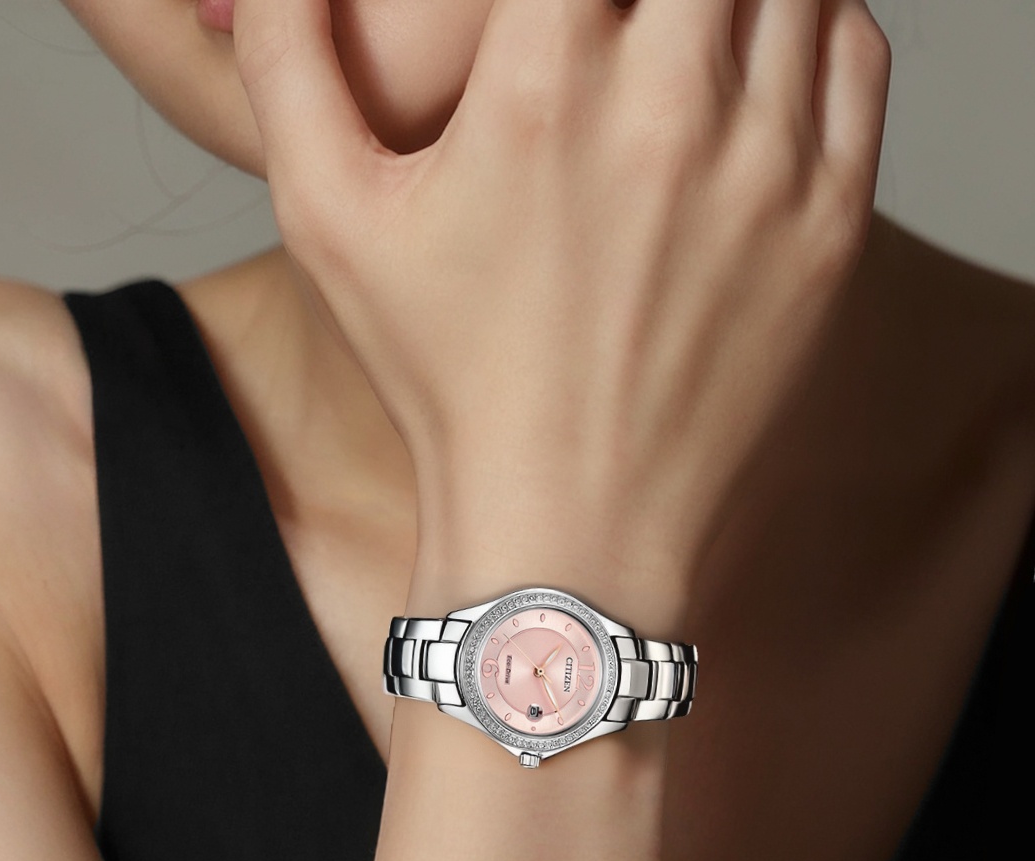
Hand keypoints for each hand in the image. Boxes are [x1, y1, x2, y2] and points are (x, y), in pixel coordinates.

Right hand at [232, 0, 889, 590]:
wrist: (568, 525)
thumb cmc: (448, 384)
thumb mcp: (328, 224)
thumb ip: (289, 63)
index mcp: (543, 84)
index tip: (556, 9)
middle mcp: (670, 104)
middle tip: (612, 24)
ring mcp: (767, 166)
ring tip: (677, 31)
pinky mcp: (829, 226)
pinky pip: (854, 54)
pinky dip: (815, 22)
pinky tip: (756, 62)